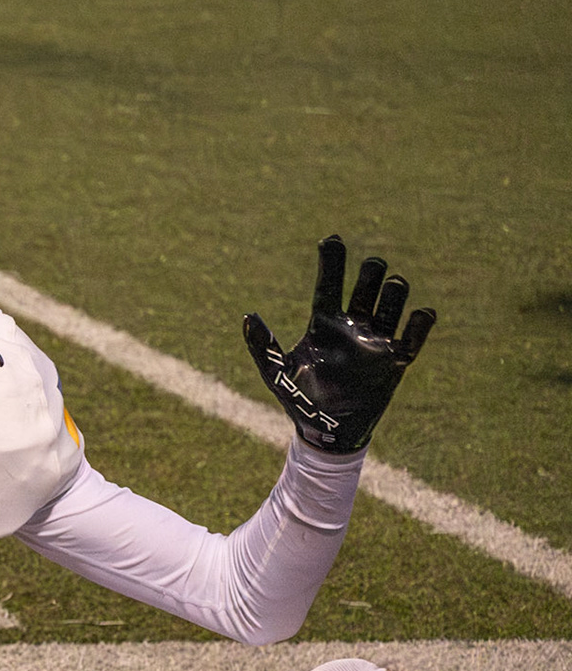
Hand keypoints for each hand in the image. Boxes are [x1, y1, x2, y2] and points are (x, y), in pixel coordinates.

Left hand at [243, 235, 434, 453]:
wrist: (325, 432)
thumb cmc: (298, 399)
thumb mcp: (276, 372)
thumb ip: (262, 345)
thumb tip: (248, 316)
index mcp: (323, 324)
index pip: (329, 285)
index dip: (331, 262)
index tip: (331, 239)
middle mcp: (352, 327)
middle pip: (366, 288)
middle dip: (371, 273)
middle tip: (372, 267)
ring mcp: (375, 342)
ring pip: (391, 305)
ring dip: (394, 292)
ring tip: (392, 285)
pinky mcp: (395, 361)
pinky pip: (414, 338)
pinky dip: (420, 323)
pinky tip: (421, 313)